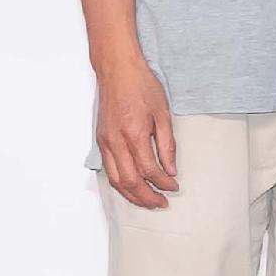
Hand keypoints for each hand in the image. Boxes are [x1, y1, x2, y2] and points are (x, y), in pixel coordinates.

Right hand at [94, 56, 179, 208]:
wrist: (118, 71)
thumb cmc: (142, 87)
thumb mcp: (163, 114)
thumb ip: (167, 144)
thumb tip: (170, 170)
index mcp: (134, 133)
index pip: (148, 169)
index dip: (162, 183)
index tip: (174, 187)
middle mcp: (116, 141)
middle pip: (129, 181)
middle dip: (146, 196)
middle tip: (162, 203)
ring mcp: (105, 142)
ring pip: (115, 179)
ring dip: (131, 194)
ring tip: (148, 201)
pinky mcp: (101, 141)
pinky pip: (108, 169)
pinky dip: (120, 183)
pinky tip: (131, 187)